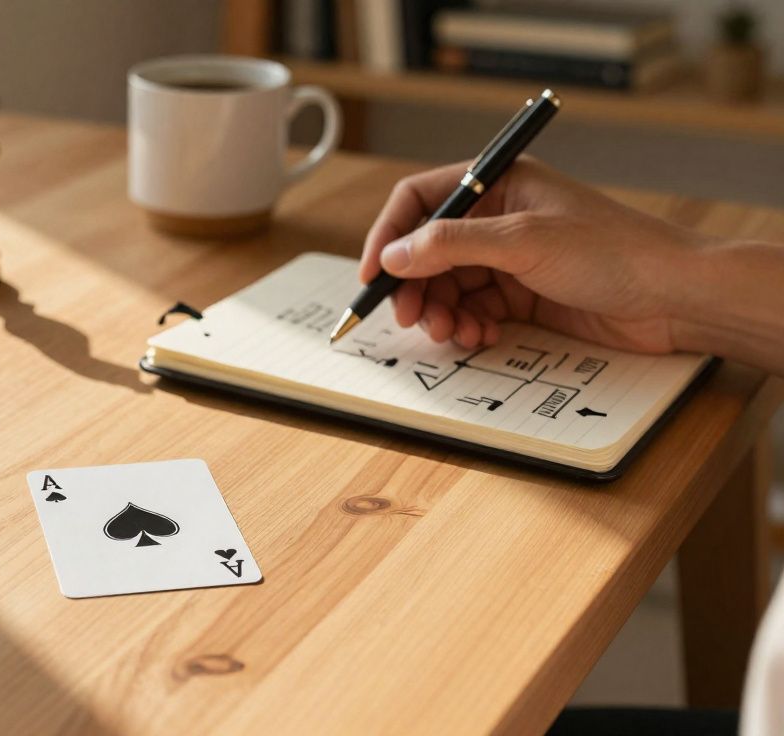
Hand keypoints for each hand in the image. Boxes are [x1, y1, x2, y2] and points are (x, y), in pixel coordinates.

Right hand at [359, 158, 712, 353]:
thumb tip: (393, 254)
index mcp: (499, 183)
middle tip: (411, 318)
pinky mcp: (523, 295)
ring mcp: (510, 258)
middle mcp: (499, 218)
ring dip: (441, 311)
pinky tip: (480, 336)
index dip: (389, 235)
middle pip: (427, 250)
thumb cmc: (614, 251)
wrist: (675, 297)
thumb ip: (451, 245)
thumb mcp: (523, 241)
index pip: (420, 199)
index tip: (373, 275)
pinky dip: (467, 326)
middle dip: (415, 286)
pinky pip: (473, 310)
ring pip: (448, 285)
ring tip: (451, 332)